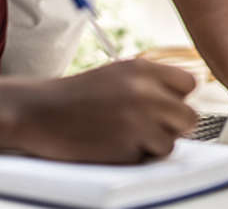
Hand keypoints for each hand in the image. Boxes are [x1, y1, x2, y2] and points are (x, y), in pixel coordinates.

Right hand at [18, 59, 196, 163]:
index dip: (177, 98)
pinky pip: (150, 158)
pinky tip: (112, 144)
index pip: (188, 83)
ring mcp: (138, 119)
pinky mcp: (128, 146)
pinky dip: (135, 157)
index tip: (163, 105)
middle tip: (147, 127)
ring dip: (153, 144)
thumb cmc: (77, 97)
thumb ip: (150, 85)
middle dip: (173, 126)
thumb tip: (184, 108)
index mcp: (141, 68)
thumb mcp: (116, 76)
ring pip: (172, 141)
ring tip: (123, 134)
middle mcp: (144, 90)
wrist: (39, 112)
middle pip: (189, 116)